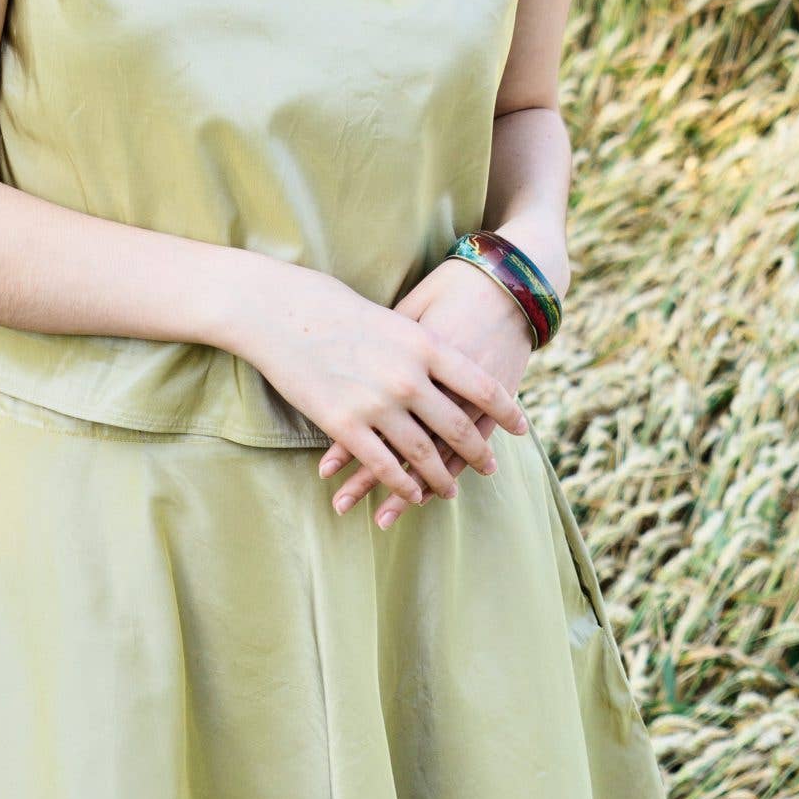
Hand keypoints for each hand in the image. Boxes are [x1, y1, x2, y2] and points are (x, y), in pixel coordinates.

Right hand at [231, 260, 529, 523]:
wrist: (277, 310)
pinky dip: (402, 485)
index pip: (481, 386)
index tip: (521, 428)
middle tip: (491, 468)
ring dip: (442, 478)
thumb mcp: (391, 315)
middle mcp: (408, 378)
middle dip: (479, 453)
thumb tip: (449, 359)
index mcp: (424, 344)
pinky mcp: (344, 425)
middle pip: (458, 426)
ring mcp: (377, 404)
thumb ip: (422, 342)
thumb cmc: (331, 304)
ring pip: (424, 454)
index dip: (506, 411)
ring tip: (452, 491)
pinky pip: (384, 465)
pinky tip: (413, 494)